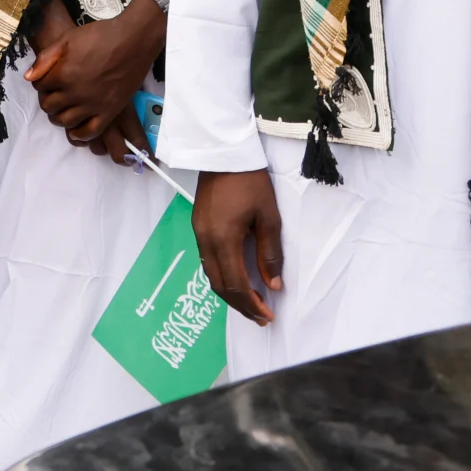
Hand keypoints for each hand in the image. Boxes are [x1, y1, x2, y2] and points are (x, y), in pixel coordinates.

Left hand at [23, 0, 164, 154]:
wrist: (133, 41)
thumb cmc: (99, 36)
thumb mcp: (67, 39)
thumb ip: (46, 59)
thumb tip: (29, 77)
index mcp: (63, 74)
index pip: (39, 87)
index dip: (40, 83)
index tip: (47, 81)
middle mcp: (76, 93)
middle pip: (50, 107)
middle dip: (47, 100)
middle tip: (53, 95)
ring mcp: (93, 104)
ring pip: (66, 121)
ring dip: (59, 117)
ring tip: (62, 110)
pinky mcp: (110, 111)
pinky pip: (91, 131)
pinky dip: (80, 134)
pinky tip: (76, 130)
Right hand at [193, 169, 283, 324]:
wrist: (223, 153)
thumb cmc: (250, 182)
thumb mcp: (269, 218)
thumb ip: (269, 254)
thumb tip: (273, 285)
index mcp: (224, 239)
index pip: (235, 284)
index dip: (251, 304)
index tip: (268, 316)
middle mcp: (205, 240)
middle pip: (218, 285)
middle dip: (240, 305)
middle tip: (260, 317)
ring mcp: (198, 233)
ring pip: (210, 275)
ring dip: (229, 293)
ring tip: (250, 303)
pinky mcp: (198, 226)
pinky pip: (207, 261)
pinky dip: (222, 277)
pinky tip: (236, 279)